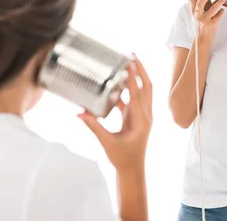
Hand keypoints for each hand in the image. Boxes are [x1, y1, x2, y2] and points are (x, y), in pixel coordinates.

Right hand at [78, 54, 152, 170]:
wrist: (132, 170)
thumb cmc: (122, 158)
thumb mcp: (107, 142)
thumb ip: (94, 126)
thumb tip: (79, 113)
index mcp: (141, 120)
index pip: (138, 94)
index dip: (133, 78)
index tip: (128, 63)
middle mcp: (145, 115)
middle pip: (147, 86)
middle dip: (141, 70)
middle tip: (132, 55)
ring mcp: (142, 115)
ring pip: (143, 91)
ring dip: (136, 77)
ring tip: (128, 62)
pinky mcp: (136, 117)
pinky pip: (133, 99)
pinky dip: (127, 89)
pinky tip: (116, 82)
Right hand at [189, 0, 225, 42]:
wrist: (202, 39)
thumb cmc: (200, 26)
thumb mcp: (197, 16)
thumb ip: (200, 7)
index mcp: (194, 12)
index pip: (192, 0)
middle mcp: (198, 15)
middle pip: (200, 3)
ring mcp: (204, 20)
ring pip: (211, 10)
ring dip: (218, 3)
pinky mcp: (211, 24)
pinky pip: (217, 16)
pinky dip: (221, 12)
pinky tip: (222, 10)